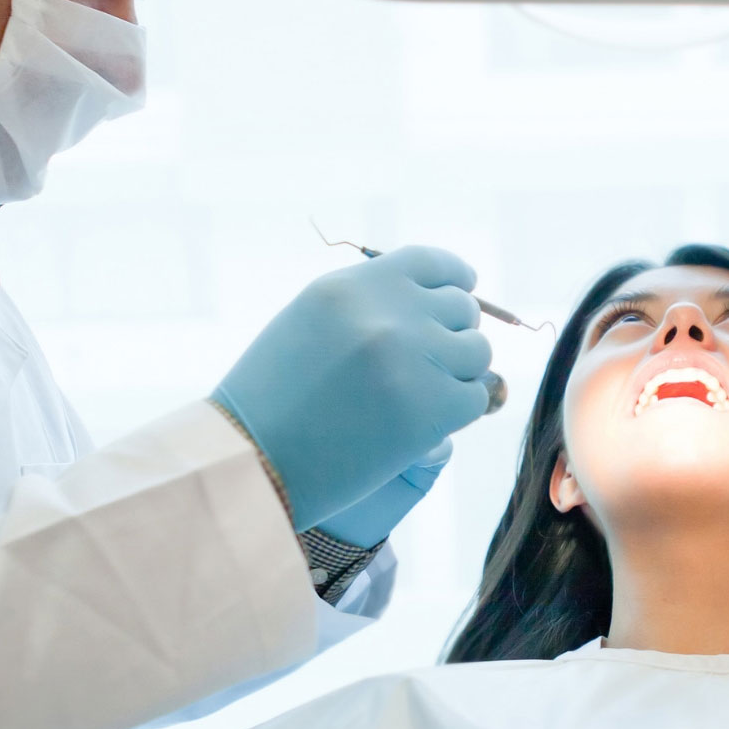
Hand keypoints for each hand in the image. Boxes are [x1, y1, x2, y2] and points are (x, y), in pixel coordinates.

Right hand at [214, 247, 492, 528]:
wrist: (252, 464)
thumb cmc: (273, 399)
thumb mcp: (311, 322)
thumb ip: (368, 303)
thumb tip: (435, 299)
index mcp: (353, 286)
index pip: (431, 264)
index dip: (455, 278)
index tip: (465, 288)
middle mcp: (388, 314)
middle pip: (461, 308)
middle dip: (452, 333)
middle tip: (429, 363)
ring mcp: (414, 360)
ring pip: (476, 352)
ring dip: (458, 372)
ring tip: (422, 394)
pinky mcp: (432, 409)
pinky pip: (474, 397)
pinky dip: (457, 410)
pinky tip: (423, 422)